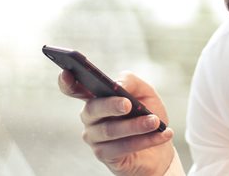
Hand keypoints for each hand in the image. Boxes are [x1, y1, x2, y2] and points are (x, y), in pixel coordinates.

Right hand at [59, 70, 175, 175]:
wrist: (160, 145)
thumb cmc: (148, 114)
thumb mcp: (145, 93)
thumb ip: (131, 82)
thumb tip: (118, 85)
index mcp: (96, 97)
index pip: (73, 88)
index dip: (66, 81)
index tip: (67, 72)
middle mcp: (90, 116)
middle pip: (93, 108)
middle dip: (111, 105)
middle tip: (128, 104)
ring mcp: (94, 137)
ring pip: (110, 130)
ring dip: (135, 126)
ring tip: (155, 121)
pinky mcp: (104, 155)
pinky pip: (122, 147)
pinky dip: (144, 140)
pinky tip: (162, 134)